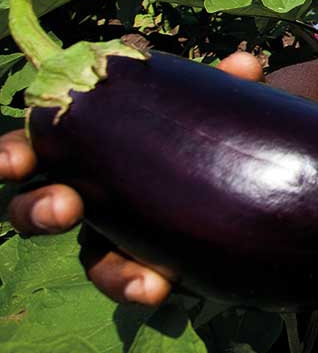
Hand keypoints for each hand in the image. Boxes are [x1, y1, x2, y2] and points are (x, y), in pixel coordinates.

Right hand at [1, 53, 264, 306]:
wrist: (258, 182)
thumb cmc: (212, 132)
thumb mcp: (217, 107)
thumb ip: (225, 89)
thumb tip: (242, 65)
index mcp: (94, 145)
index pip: (40, 147)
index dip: (14, 154)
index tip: (15, 160)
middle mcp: (95, 193)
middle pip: (41, 208)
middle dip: (38, 210)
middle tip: (61, 209)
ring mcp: (120, 236)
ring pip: (92, 259)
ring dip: (107, 269)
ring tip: (136, 277)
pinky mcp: (150, 266)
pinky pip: (133, 282)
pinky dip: (141, 285)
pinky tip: (160, 287)